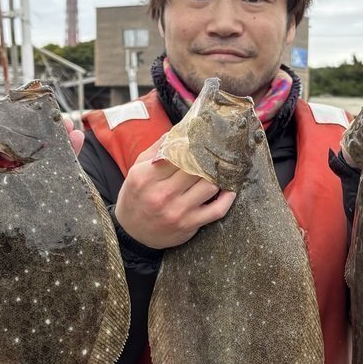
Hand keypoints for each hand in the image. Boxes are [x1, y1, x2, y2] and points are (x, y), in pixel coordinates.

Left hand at [0, 117, 84, 308]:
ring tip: (75, 139)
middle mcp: (2, 182)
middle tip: (64, 124)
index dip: (21, 128)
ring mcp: (14, 203)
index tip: (36, 114)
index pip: (5, 143)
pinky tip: (72, 172)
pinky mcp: (23, 223)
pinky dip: (61, 188)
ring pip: (41, 176)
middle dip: (48, 138)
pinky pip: (44, 204)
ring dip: (60, 156)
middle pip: (29, 156)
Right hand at [113, 135, 234, 248]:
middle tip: (217, 153)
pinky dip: (228, 198)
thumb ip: (156, 150)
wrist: (132, 233)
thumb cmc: (136, 197)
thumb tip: (180, 130)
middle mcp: (161, 194)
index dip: (193, 146)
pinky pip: (217, 210)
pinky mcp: (189, 224)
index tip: (203, 140)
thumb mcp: (136, 171)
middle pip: (196, 169)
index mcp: (146, 177)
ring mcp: (177, 211)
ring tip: (221, 171)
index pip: (176, 154)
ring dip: (218, 177)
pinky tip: (229, 190)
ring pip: (210, 186)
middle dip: (207, 160)